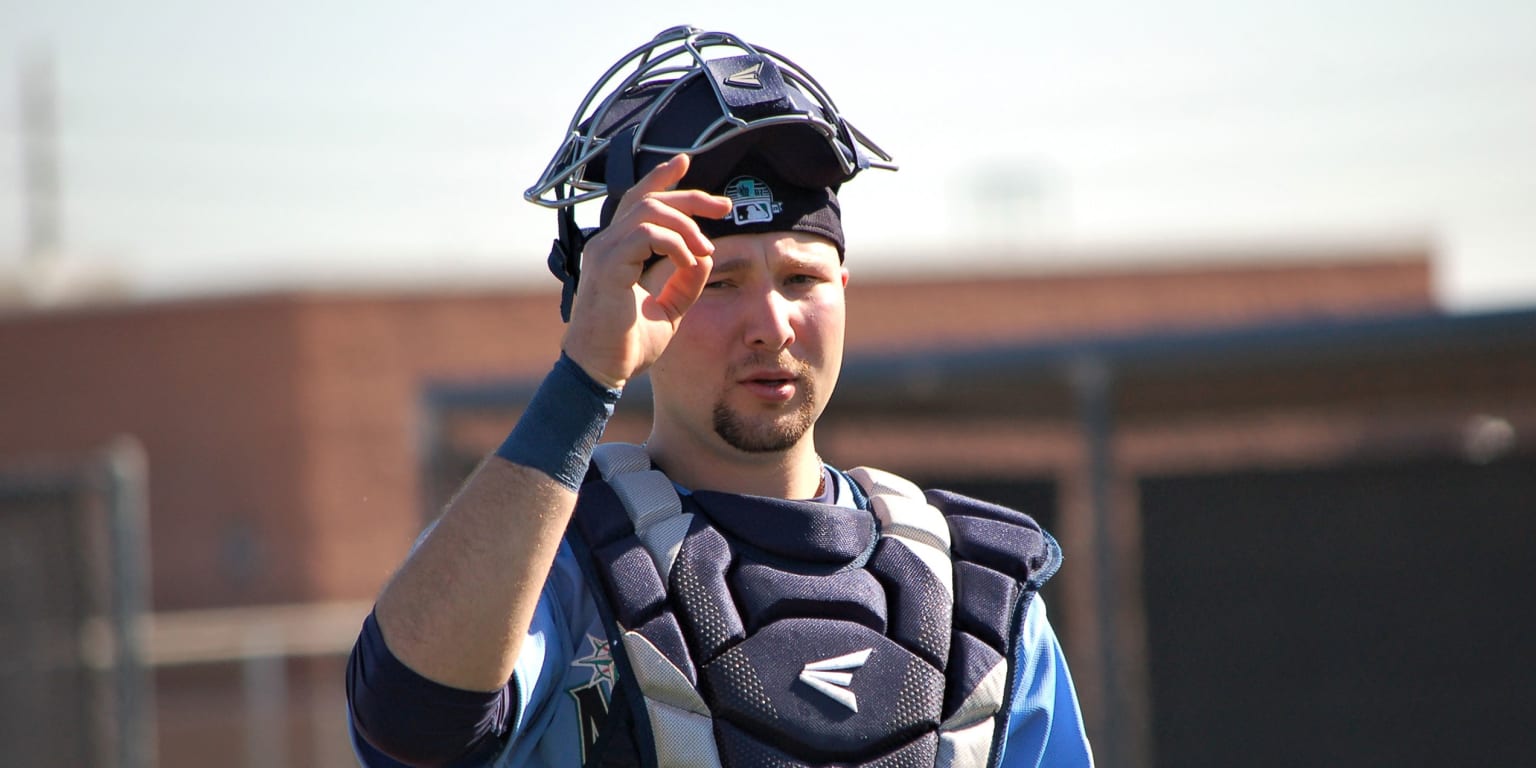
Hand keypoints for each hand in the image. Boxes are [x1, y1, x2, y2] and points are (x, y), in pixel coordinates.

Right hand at [561, 154, 732, 388]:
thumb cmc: (627, 344)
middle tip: (724, 207)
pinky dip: (675, 244)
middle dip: (690, 196)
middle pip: (648, 198)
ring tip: (703, 250)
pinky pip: (647, 235)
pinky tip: (689, 263)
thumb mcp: (669, 309)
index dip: (662, 178)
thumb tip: (706, 256)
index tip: (687, 163)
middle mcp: (607, 244)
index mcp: (617, 249)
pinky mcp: (608, 265)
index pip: (638, 200)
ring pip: (649, 211)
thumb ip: (686, 281)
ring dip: (686, 225)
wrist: (603, 370)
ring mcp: (604, 251)